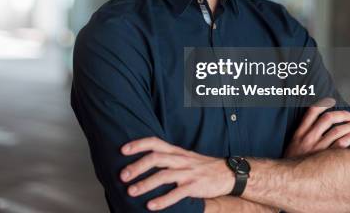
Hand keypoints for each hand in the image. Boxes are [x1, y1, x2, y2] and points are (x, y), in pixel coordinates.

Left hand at [120, 137, 234, 210]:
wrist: (227, 173)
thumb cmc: (201, 166)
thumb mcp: (183, 156)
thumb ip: (166, 157)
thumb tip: (142, 161)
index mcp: (175, 151)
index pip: (154, 142)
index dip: (138, 144)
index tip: (122, 150)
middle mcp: (180, 159)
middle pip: (155, 158)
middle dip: (137, 166)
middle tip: (122, 176)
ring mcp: (188, 173)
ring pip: (164, 176)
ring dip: (145, 184)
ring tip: (131, 192)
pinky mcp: (195, 186)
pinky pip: (177, 193)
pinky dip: (163, 200)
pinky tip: (151, 206)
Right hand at [285, 98, 349, 157]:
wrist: (289, 178)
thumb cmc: (292, 161)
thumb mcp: (292, 143)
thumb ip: (303, 133)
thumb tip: (316, 124)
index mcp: (300, 132)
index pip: (312, 112)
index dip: (323, 104)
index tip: (331, 101)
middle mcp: (309, 137)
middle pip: (328, 118)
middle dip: (342, 115)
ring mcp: (317, 147)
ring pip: (337, 131)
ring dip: (349, 126)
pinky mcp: (325, 158)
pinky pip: (341, 145)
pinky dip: (349, 138)